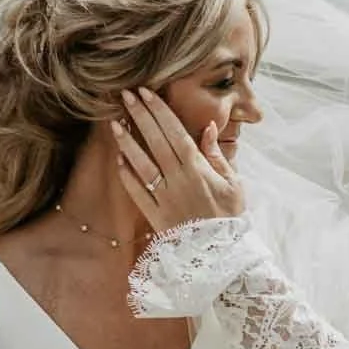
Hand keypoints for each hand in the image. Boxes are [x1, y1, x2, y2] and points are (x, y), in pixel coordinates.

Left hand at [112, 89, 246, 233]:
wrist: (223, 256)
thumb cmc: (230, 217)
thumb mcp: (234, 183)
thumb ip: (217, 155)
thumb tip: (208, 128)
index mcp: (198, 169)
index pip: (175, 132)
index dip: (159, 111)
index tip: (146, 93)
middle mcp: (178, 180)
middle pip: (156, 142)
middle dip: (140, 116)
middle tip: (125, 95)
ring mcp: (164, 198)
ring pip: (142, 165)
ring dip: (127, 143)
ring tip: (114, 123)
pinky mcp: (156, 216)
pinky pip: (138, 193)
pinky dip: (127, 177)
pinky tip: (119, 160)